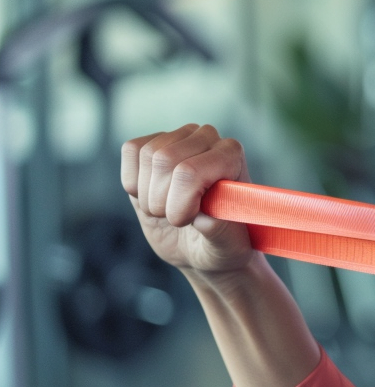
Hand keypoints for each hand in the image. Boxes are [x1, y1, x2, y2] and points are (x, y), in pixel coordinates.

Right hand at [120, 124, 255, 276]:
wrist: (201, 245)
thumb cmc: (222, 244)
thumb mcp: (227, 246)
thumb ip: (218, 230)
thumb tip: (205, 217)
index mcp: (232, 156)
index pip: (190, 171)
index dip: (180, 203)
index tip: (190, 221)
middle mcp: (208, 139)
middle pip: (163, 159)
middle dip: (161, 200)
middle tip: (178, 219)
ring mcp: (178, 139)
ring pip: (146, 155)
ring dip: (148, 194)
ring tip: (167, 210)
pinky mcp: (152, 146)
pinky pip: (130, 151)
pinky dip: (133, 183)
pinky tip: (150, 196)